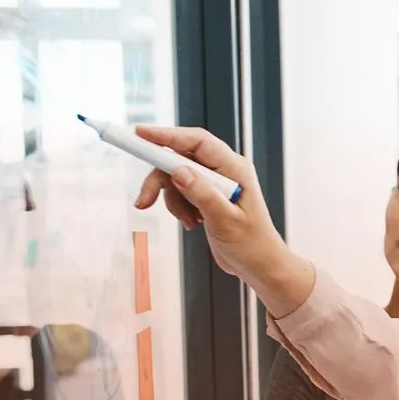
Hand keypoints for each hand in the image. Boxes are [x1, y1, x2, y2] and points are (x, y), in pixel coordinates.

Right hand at [133, 126, 312, 315]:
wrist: (257, 264)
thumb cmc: (251, 243)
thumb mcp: (225, 220)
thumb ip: (203, 194)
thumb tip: (179, 171)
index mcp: (235, 168)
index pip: (197, 141)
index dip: (167, 135)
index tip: (140, 134)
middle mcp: (224, 170)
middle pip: (180, 158)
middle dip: (160, 179)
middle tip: (144, 200)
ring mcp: (215, 182)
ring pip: (176, 176)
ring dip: (172, 200)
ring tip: (187, 221)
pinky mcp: (207, 194)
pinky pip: (180, 191)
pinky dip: (178, 207)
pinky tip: (192, 223)